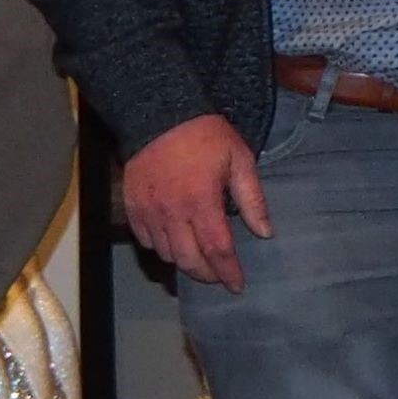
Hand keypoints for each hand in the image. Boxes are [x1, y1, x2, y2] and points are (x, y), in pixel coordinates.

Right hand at [123, 114, 271, 291]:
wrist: (160, 113)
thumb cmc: (206, 135)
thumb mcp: (239, 159)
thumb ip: (252, 198)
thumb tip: (265, 232)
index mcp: (202, 202)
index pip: (218, 250)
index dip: (229, 272)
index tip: (238, 285)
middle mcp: (172, 213)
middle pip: (189, 260)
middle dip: (207, 274)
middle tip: (220, 275)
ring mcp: (149, 212)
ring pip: (166, 254)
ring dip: (185, 261)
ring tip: (200, 257)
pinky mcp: (132, 207)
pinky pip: (146, 241)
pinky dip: (161, 247)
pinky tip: (174, 239)